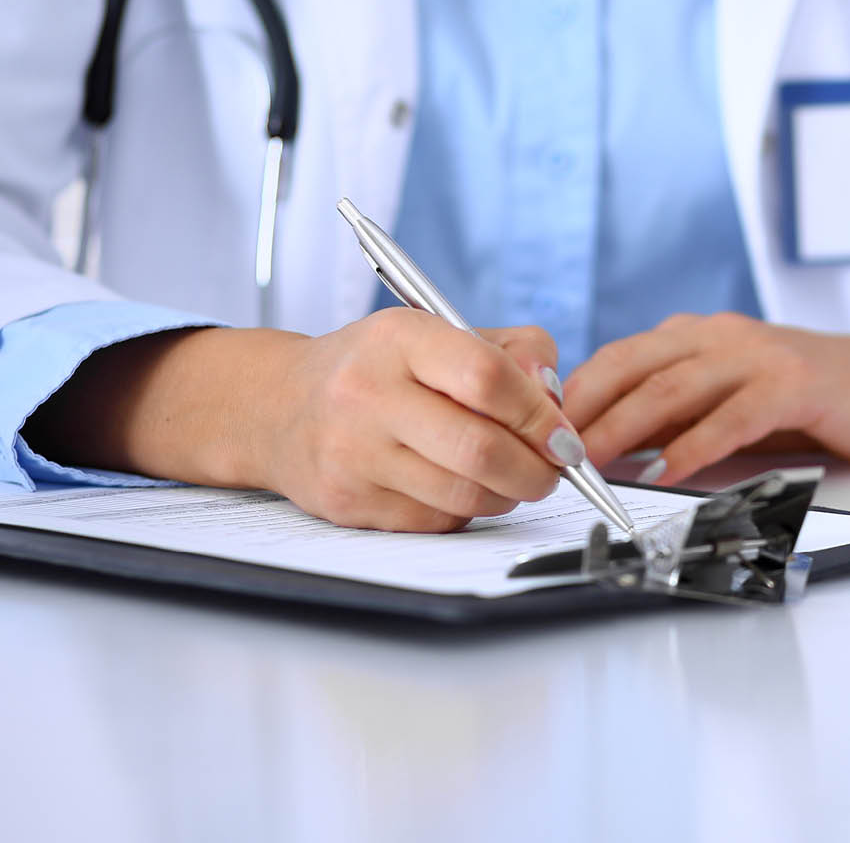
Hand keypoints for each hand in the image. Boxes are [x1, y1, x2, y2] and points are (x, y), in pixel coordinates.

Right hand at [24, 309, 584, 531]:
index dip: (539, 414)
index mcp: (400, 339)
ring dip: (506, 496)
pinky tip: (461, 489)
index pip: (487, 377)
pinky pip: (434, 523)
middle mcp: (367, 393)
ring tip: (511, 480)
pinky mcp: (346, 503)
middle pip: (479, 448)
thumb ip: (515, 353)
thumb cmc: (380, 367)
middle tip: (553, 472)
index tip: (563, 435)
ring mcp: (352, 453)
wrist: (280, 406)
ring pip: (462, 495)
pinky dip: (465, 513)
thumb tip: (556, 401)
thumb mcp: (441, 333)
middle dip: (535, 470)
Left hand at [562, 313, 849, 485]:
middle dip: (588, 412)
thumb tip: (606, 445)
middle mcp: (719, 336)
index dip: (577, 394)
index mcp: (696, 337)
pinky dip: (696, 445)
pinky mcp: (796, 382)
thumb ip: (675, 414)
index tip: (542, 432)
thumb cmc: (802, 397)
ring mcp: (757, 355)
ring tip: (592, 463)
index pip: (619, 358)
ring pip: (674, 388)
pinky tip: (669, 471)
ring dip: (626, 428)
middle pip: (635, 369)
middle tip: (553, 453)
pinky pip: (734, 414)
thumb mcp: (726, 398)